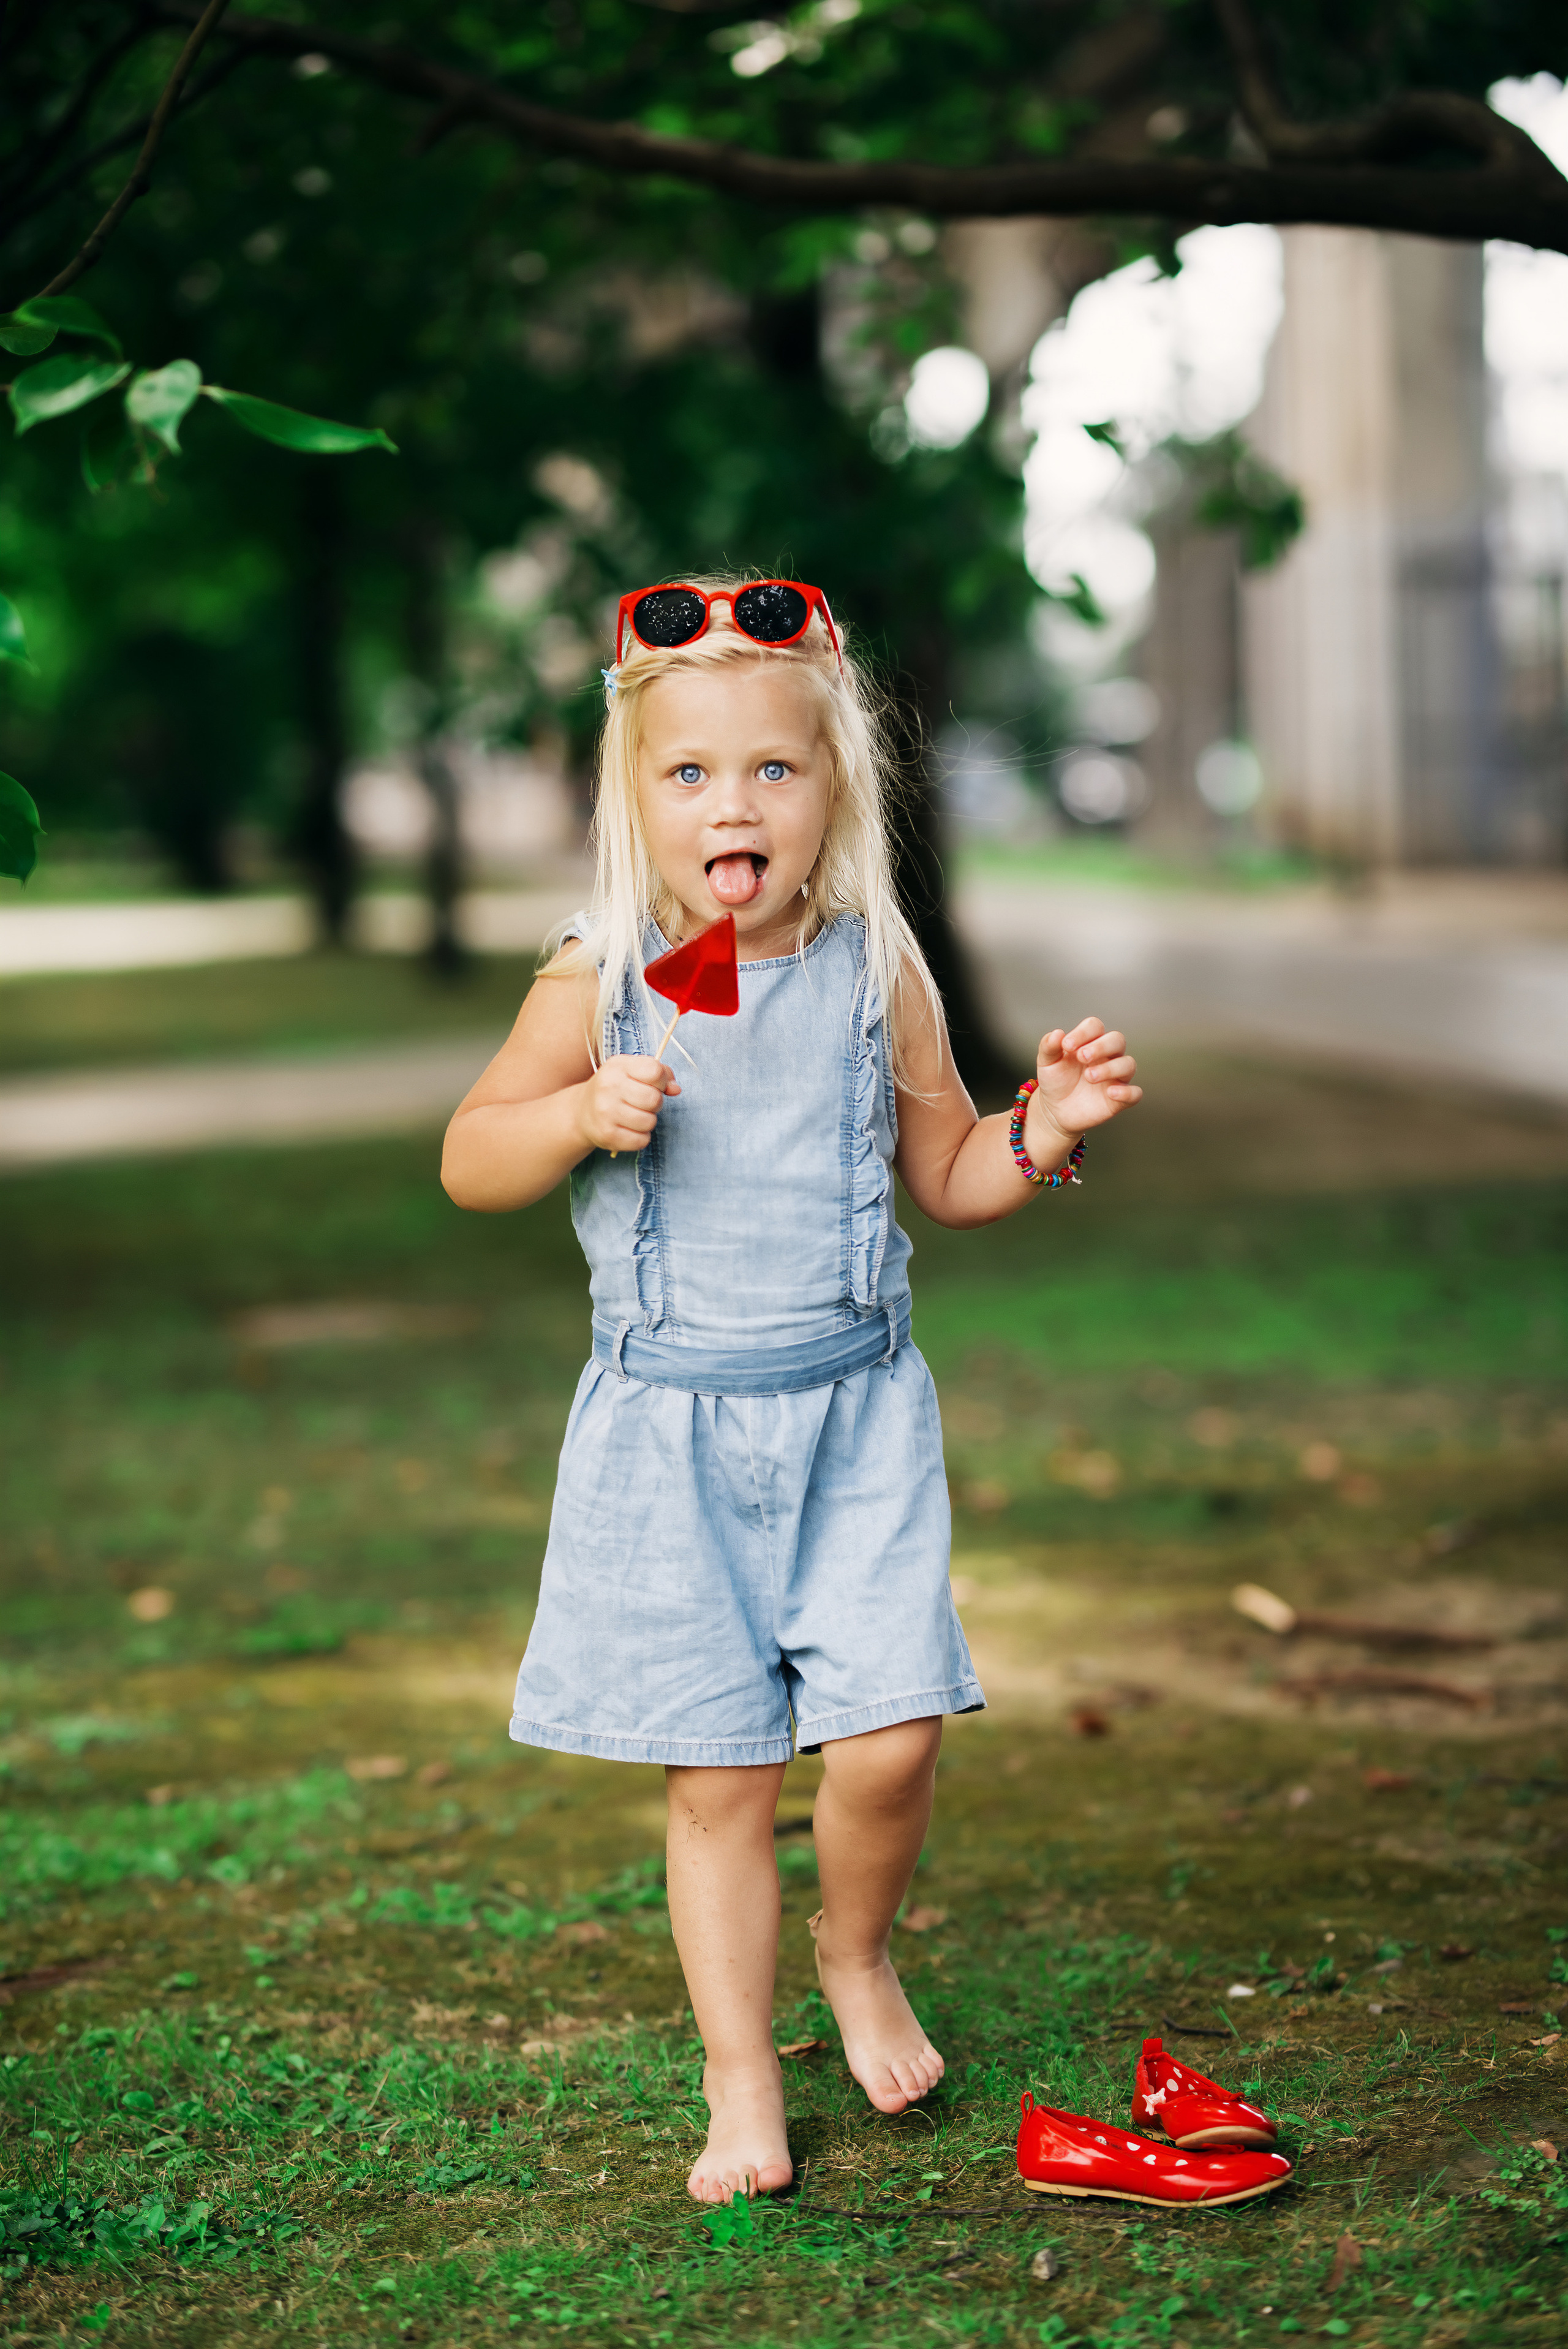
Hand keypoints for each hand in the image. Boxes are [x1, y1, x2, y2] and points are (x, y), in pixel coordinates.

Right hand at [577, 1054, 678, 1154]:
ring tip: (635, 1116)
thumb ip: (659, 1073)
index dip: (661, 1081)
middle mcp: (609, 1087)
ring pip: (649, 1122)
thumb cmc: (615, 1088)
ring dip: (648, 1121)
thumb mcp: (632, 1070)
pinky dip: (640, 1137)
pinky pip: (641, 1141)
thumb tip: (676, 1089)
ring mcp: (606, 1112)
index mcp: (617, 1066)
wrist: (582, 1111)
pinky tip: (629, 1129)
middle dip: (655, 1104)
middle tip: (643, 1104)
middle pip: (654, 1099)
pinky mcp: (607, 1135)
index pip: (655, 1071)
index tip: (654, 1085)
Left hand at [1026, 1018, 1141, 1165]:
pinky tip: (1110, 1092)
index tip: (1066, 1045)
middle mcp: (1107, 1056)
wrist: (1055, 1110)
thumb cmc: (1055, 1081)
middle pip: (1117, 1040)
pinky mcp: (1120, 1099)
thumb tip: (1057, 1033)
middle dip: (1101, 1046)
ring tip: (1089, 1076)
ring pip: (1128, 1064)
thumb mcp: (1047, 1063)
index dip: (1083, 1032)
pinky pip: (1135, 1093)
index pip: (1095, 1026)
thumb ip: (1049, 1046)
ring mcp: (1116, 1077)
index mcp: (1089, 1042)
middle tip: (1082, 1057)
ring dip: (1110, 1068)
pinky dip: (1127, 1092)